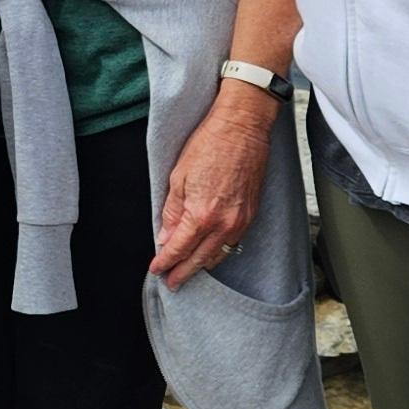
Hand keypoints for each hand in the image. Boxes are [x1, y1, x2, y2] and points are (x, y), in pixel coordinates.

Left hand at [150, 85, 277, 284]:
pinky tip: (209, 252)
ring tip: (188, 270)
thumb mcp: (178, 177)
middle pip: (200, 259)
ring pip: (219, 254)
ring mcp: (241, 221)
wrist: (243, 126)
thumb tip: (165, 236)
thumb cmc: (210, 143)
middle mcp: (224, 223)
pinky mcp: (251, 214)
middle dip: (183, 272)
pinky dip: (219, 251)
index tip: (157, 269)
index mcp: (202, 214)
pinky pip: (233, 242)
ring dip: (202, 265)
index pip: (179, 248)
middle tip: (171, 281)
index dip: (165, 262)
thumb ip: (171, 211)